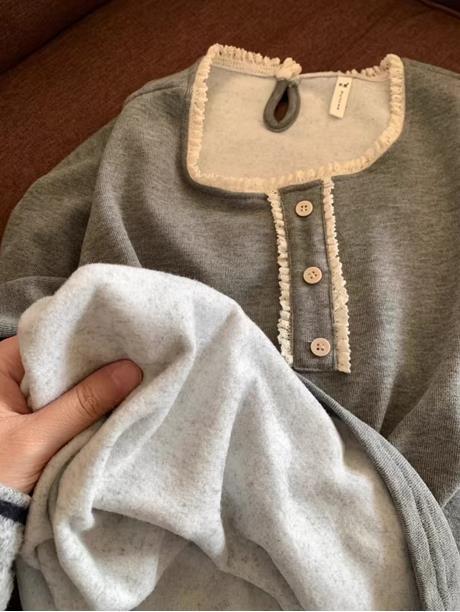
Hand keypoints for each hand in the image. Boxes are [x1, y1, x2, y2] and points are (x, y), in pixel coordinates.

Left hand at [0, 335, 142, 493]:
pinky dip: (90, 404)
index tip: (124, 338)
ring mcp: (25, 398)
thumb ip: (83, 404)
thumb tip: (130, 372)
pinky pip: (69, 403)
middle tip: (137, 358)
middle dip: (97, 363)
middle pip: (64, 359)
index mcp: (1, 366)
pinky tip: (117, 399)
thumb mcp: (38, 438)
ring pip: (70, 382)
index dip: (88, 337)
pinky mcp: (38, 420)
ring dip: (96, 384)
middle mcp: (12, 376)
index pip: (51, 337)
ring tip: (133, 375)